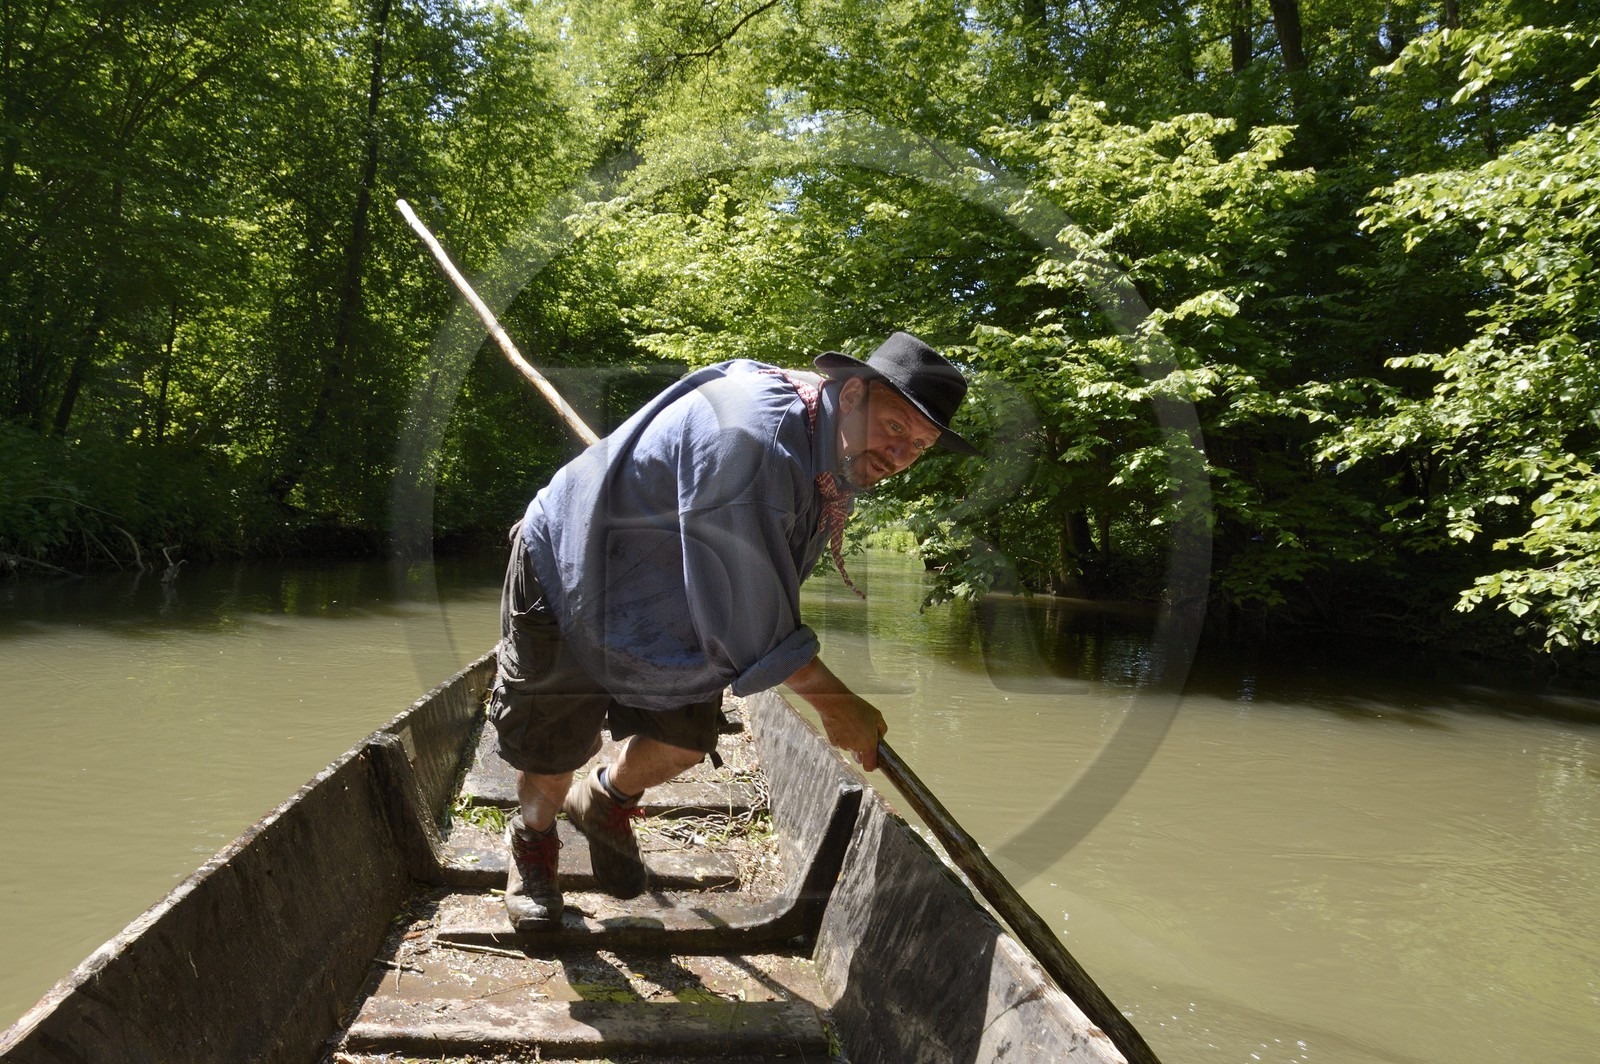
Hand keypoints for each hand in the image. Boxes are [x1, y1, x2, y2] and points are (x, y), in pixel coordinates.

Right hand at [782, 656, 888, 770]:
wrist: (834, 702)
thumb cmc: (857, 707)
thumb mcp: (877, 715)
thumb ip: (881, 729)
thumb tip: (879, 737)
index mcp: (868, 744)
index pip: (870, 767)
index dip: (872, 764)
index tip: (874, 757)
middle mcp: (855, 748)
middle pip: (859, 757)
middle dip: (862, 750)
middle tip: (863, 734)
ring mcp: (843, 745)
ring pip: (850, 748)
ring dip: (852, 741)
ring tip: (851, 724)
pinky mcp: (833, 741)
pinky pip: (840, 742)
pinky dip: (842, 737)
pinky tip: (842, 724)